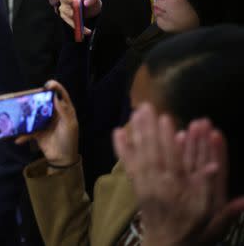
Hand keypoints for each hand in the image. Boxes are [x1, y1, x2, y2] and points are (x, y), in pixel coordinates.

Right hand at [15, 80, 78, 169]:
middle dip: (37, 97)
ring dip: (26, 113)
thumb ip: (63, 111)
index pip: (61, 95)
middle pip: (44, 101)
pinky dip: (23, 135)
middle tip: (29, 95)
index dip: (55, 88)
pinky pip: (28, 130)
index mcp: (64, 110)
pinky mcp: (37, 132)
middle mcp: (54, 113)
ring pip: (34, 113)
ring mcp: (44, 122)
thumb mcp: (69, 125)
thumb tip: (55, 97)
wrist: (63, 158)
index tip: (48, 84)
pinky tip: (18, 139)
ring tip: (19, 111)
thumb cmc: (69, 140)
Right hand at [57, 0, 100, 34]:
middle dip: (71, 0)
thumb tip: (85, 2)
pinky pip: (69, 21)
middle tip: (78, 3)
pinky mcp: (65, 16)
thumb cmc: (92, 4)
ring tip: (82, 20)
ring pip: (65, 9)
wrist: (90, 16)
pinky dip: (77, 25)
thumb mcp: (96, 0)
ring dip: (74, 14)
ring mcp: (65, 6)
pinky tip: (86, 30)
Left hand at [113, 104, 243, 245]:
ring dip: (139, 132)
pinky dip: (123, 148)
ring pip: (142, 154)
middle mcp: (161, 184)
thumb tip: (216, 170)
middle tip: (148, 107)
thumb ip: (221, 201)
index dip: (174, 140)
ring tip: (136, 111)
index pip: (178, 161)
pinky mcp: (137, 186)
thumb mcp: (213, 222)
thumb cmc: (193, 232)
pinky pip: (128, 164)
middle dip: (152, 129)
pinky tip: (118, 131)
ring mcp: (146, 184)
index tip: (172, 120)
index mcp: (180, 191)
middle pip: (156, 152)